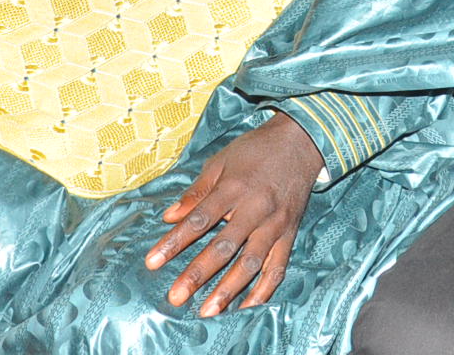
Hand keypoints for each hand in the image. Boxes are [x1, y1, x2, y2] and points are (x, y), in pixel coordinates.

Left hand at [145, 115, 322, 316]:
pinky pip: (277, 268)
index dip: (174, 242)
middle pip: (223, 247)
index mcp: (233, 188)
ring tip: (208, 311)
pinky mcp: (290, 234)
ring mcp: (275, 224)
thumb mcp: (221, 162)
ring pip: (250, 263)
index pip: (199, 220)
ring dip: (228, 289)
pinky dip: (263, 291)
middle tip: (176, 296)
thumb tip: (168, 217)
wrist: (301, 142)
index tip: (152, 262)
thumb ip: (196, 192)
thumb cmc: (255, 151)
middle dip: (198, 274)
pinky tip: (246, 308)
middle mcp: (255, 209)